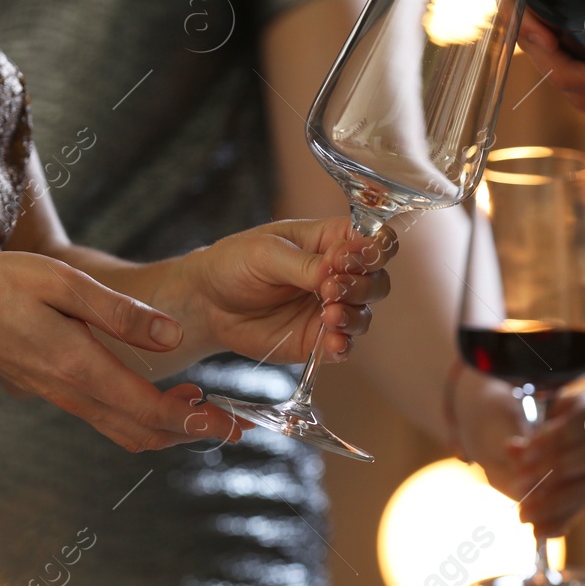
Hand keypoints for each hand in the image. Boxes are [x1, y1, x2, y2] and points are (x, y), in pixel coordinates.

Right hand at [0, 251, 246, 451]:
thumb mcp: (62, 282)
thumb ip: (119, 312)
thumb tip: (172, 337)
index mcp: (79, 367)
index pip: (149, 410)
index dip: (196, 421)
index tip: (233, 421)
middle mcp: (73, 393)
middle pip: (144, 433)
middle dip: (193, 433)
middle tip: (237, 425)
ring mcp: (62, 397)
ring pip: (126, 432)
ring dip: (170, 428)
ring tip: (207, 409)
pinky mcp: (56, 392)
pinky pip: (108, 419)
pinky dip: (144, 417)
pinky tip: (164, 394)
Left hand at [176, 217, 396, 363]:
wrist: (207, 302)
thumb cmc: (235, 263)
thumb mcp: (266, 253)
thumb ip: (304, 263)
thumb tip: (335, 271)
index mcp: (330, 241)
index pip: (371, 241)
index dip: (373, 249)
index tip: (352, 258)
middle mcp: (338, 274)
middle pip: (377, 279)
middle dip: (362, 284)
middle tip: (331, 286)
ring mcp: (330, 308)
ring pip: (364, 313)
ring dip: (353, 314)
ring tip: (329, 314)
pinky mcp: (317, 339)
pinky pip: (343, 344)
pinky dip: (344, 344)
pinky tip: (333, 342)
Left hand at [458, 381, 584, 536]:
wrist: (519, 432)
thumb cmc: (522, 415)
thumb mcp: (515, 414)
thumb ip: (515, 429)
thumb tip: (514, 449)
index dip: (559, 437)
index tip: (525, 453)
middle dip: (556, 471)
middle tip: (521, 483)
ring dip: (554, 502)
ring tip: (524, 513)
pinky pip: (579, 511)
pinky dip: (558, 523)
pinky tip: (537, 531)